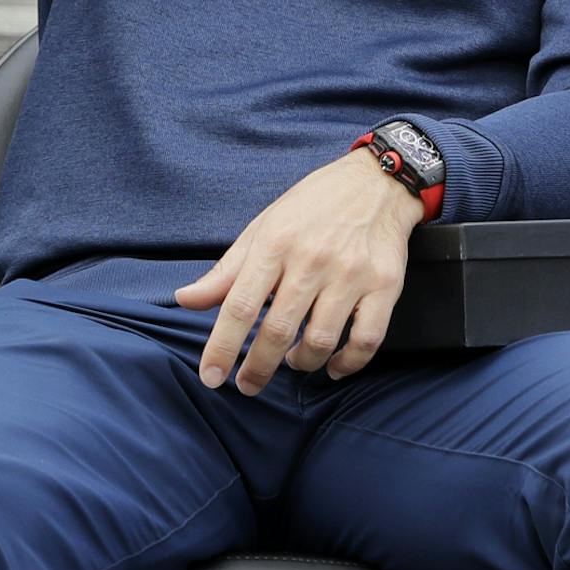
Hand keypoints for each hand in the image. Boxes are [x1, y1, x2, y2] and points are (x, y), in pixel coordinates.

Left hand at [175, 149, 420, 390]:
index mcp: (274, 243)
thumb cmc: (312, 207)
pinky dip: (347, 363)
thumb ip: (226, 271)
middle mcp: (311, 260)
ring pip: (320, 340)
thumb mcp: (263, 228)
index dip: (222, 347)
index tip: (211, 377)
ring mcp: (351, 274)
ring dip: (300, 363)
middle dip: (257, 368)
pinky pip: (366, 339)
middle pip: (277, 329)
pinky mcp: (385, 285)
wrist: (376, 183)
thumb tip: (184, 299)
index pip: (239, 305)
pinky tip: (332, 366)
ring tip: (290, 361)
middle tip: (247, 386)